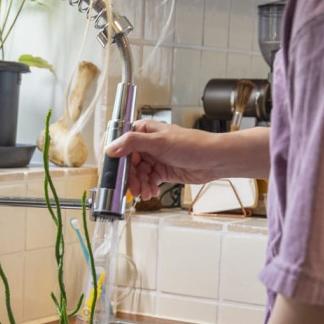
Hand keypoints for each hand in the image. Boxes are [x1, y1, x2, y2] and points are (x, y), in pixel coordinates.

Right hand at [104, 120, 229, 200]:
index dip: (113, 157)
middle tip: (132, 188)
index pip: (120, 143)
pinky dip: (147, 187)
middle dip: (129, 177)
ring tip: (145, 192)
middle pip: (127, 163)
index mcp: (144, 131)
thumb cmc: (192, 144)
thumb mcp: (158, 142)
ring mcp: (154, 158)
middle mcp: (147, 144)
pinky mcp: (161, 171)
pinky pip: (147, 181)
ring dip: (139, 185)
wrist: (213, 160)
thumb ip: (132, 143)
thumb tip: (111, 148)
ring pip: (137, 174)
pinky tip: (152, 192)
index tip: (110, 171)